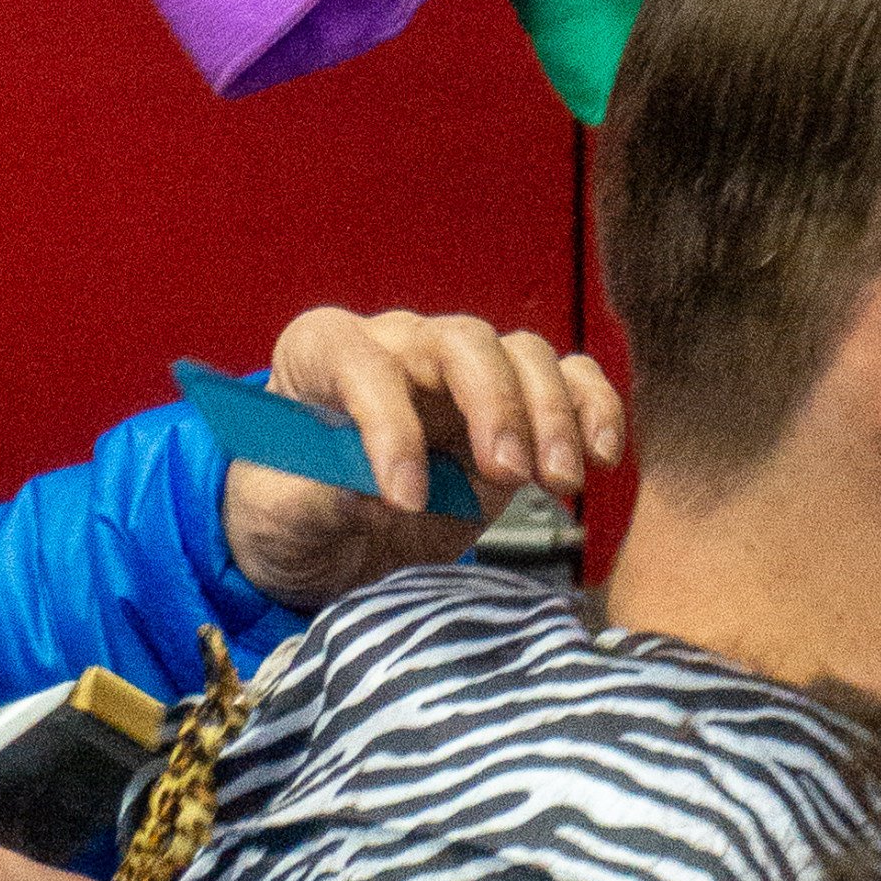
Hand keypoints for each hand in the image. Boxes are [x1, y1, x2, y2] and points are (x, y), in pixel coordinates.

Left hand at [220, 307, 627, 614]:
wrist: (325, 539)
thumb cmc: (290, 509)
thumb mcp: (280, 512)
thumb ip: (316, 494)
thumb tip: (368, 491)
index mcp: (322, 352)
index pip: (361, 364)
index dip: (388, 425)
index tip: (403, 498)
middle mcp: (397, 346)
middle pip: (458, 341)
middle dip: (492, 401)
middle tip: (507, 473)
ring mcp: (458, 374)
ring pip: (520, 354)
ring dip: (548, 414)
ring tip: (558, 480)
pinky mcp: (510, 408)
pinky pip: (564, 378)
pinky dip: (590, 407)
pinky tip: (601, 456)